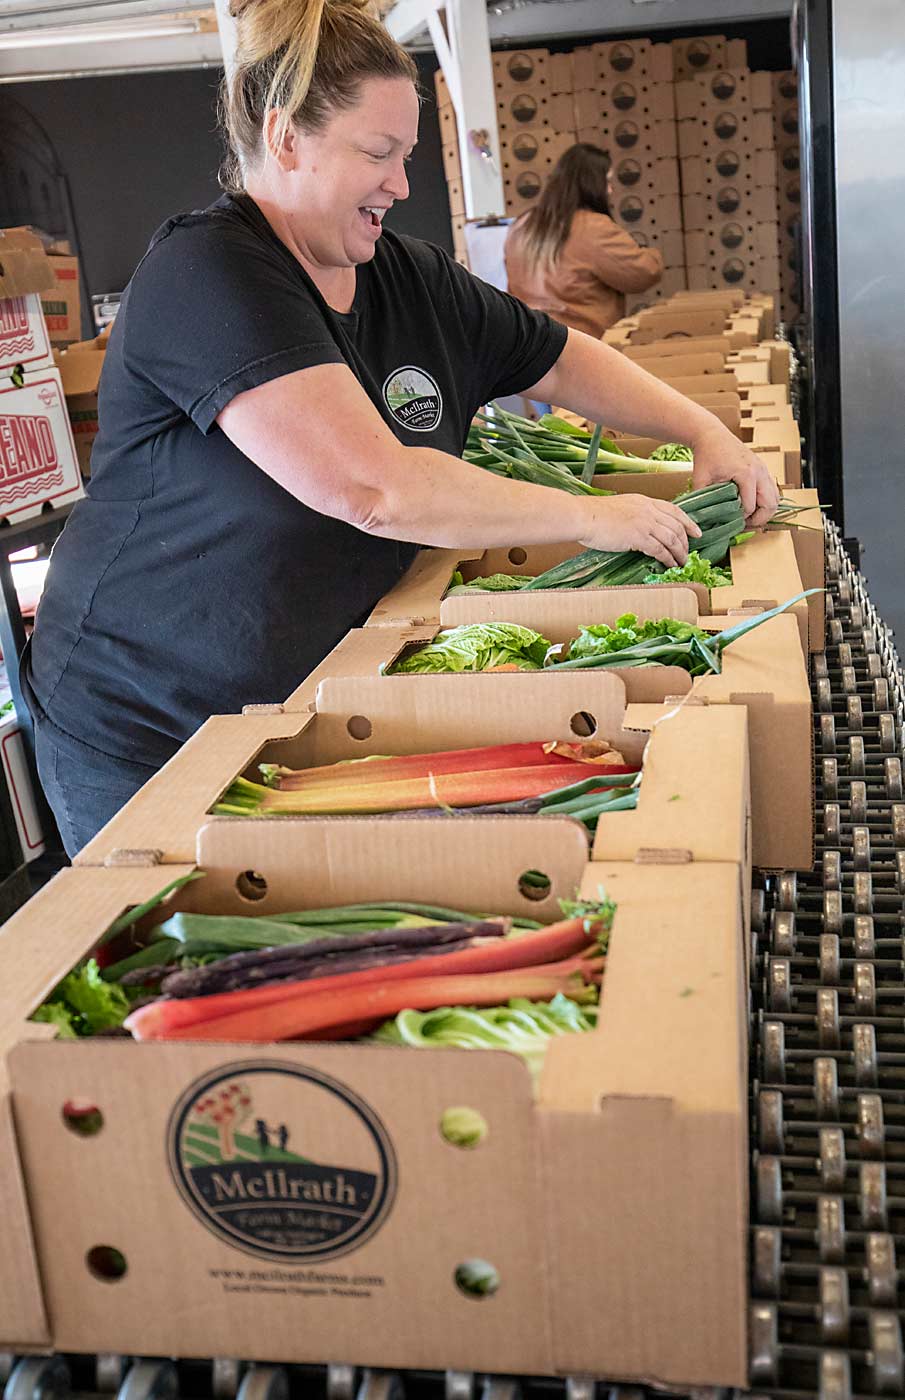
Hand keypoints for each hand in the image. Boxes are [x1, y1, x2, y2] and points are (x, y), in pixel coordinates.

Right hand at [577, 494, 701, 567]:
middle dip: (685, 542)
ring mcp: (645, 523)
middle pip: (676, 526)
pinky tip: (670, 565)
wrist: (584, 516)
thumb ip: (635, 515)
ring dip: (679, 552)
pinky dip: (668, 558)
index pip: (674, 510)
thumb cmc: (594, 515)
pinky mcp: (639, 537)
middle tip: (688, 553)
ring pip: (672, 538)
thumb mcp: (621, 508)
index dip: (688, 522)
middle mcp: (648, 510)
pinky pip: (660, 549)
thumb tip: (640, 529)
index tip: (696, 532)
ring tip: (682, 563)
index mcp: (645, 502)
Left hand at [690, 422, 780, 526]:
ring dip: (765, 512)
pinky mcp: (762, 469)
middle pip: (770, 505)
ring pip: (775, 498)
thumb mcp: (701, 479)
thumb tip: (704, 520)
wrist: (711, 435)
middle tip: (744, 525)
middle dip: (759, 520)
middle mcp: (759, 471)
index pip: (751, 507)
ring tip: (749, 518)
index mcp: (746, 474)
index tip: (731, 524)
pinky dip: (766, 501)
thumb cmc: (706, 455)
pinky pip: (772, 490)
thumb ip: (705, 500)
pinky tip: (751, 506)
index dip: (742, 519)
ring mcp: (763, 469)